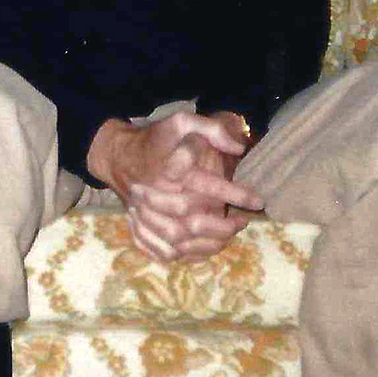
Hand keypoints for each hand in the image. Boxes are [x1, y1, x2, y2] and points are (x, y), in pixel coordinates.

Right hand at [87, 111, 264, 263]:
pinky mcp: (138, 231)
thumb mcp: (182, 121)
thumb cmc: (155, 140)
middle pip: (191, 223)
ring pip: (178, 243)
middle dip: (224, 227)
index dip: (234, 194)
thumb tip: (239, 147)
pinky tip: (205, 246)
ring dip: (208, 244)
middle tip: (243, 221)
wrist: (119, 158)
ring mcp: (142, 218)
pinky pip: (163, 252)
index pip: (205, 186)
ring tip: (230, 234)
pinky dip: (187, 255)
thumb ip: (212, 129)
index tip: (257, 199)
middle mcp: (151, 197)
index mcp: (165, 171)